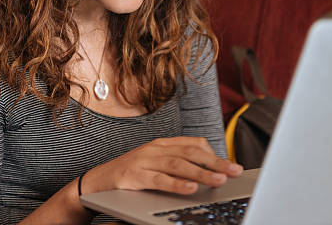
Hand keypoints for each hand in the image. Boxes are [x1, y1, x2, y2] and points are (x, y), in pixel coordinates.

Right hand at [81, 137, 242, 194]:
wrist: (96, 182)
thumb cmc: (129, 176)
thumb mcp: (155, 166)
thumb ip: (176, 167)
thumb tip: (206, 175)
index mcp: (162, 144)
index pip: (193, 143)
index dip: (214, 154)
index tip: (231, 165)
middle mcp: (154, 149)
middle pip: (190, 152)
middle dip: (215, 162)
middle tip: (235, 171)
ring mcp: (144, 161)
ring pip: (178, 165)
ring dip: (201, 173)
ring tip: (219, 180)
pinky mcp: (134, 176)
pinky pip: (160, 180)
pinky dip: (177, 184)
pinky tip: (191, 189)